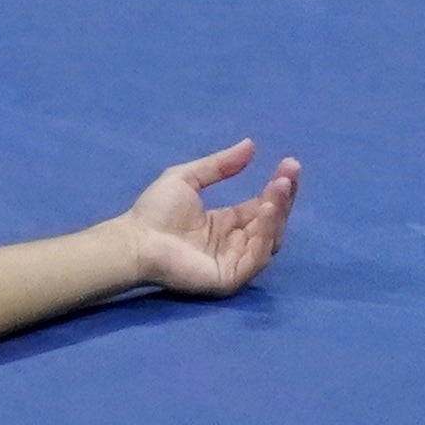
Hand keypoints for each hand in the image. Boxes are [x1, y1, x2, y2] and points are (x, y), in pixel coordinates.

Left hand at [116, 140, 299, 299]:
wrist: (135, 239)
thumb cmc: (155, 212)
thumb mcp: (189, 178)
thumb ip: (220, 164)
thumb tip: (251, 145)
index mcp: (226, 223)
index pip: (262, 206)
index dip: (278, 187)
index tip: (289, 164)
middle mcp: (234, 243)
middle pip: (271, 223)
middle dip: (283, 198)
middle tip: (287, 175)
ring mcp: (233, 262)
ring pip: (269, 240)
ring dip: (277, 214)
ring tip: (276, 190)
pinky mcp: (228, 279)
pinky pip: (256, 260)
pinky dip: (264, 236)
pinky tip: (264, 212)